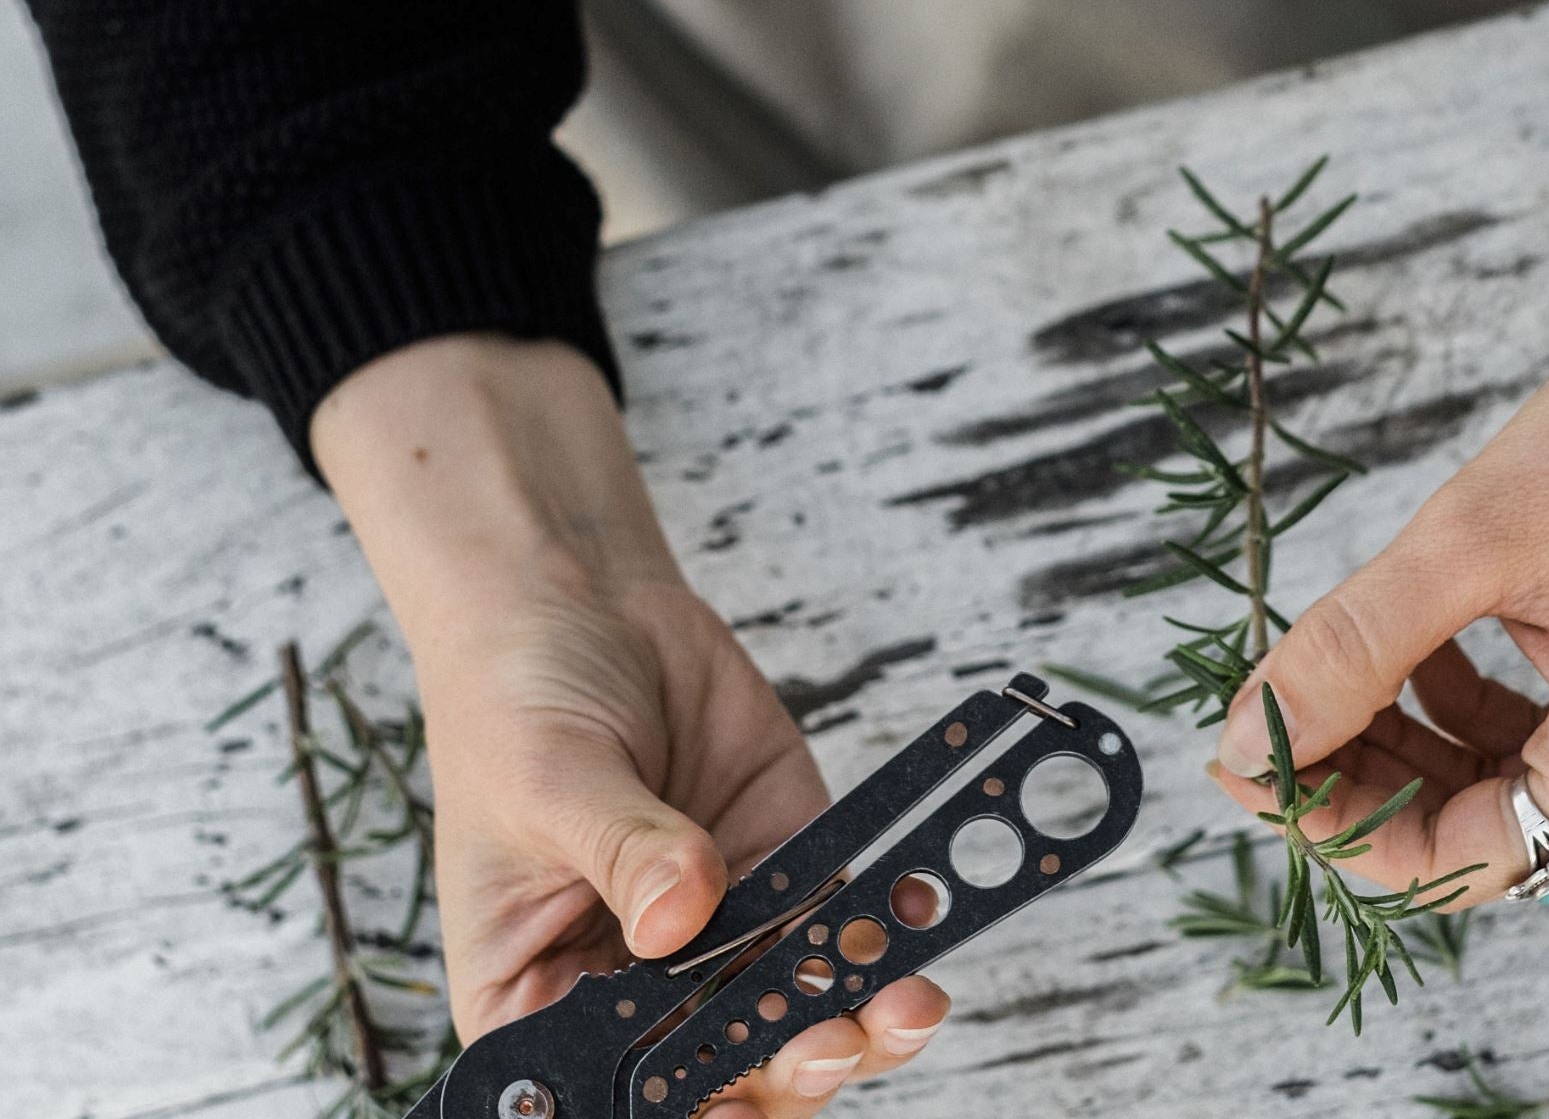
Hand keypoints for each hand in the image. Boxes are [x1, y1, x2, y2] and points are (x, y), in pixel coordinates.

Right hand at [314, 337, 950, 1103]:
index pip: (615, 1093)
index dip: (682, 1110)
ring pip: (795, 1003)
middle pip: (722, 1065)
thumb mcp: (548, 779)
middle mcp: (638, 983)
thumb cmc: (517, 699)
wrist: (583, 600)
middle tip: (832, 1040)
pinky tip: (913, 917)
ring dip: (855, 1012)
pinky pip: (840, 910)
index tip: (735, 1099)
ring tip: (900, 1002)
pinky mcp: (783, 857)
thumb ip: (622, 850)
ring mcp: (721, 922)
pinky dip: (886, 924)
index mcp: (543, 1001)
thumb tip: (680, 914)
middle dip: (784, 1068)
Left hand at [1210, 18, 1548, 900]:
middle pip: (1489, 841)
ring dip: (1420, 751)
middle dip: (1370, 781)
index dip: (1334, 822)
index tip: (1238, 764)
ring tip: (1343, 671)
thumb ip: (1350, 654)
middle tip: (1266, 719)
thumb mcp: (1465, 541)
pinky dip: (1485, 720)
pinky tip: (1428, 651)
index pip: (1457, 861)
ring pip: (1522, 801)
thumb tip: (1243, 745)